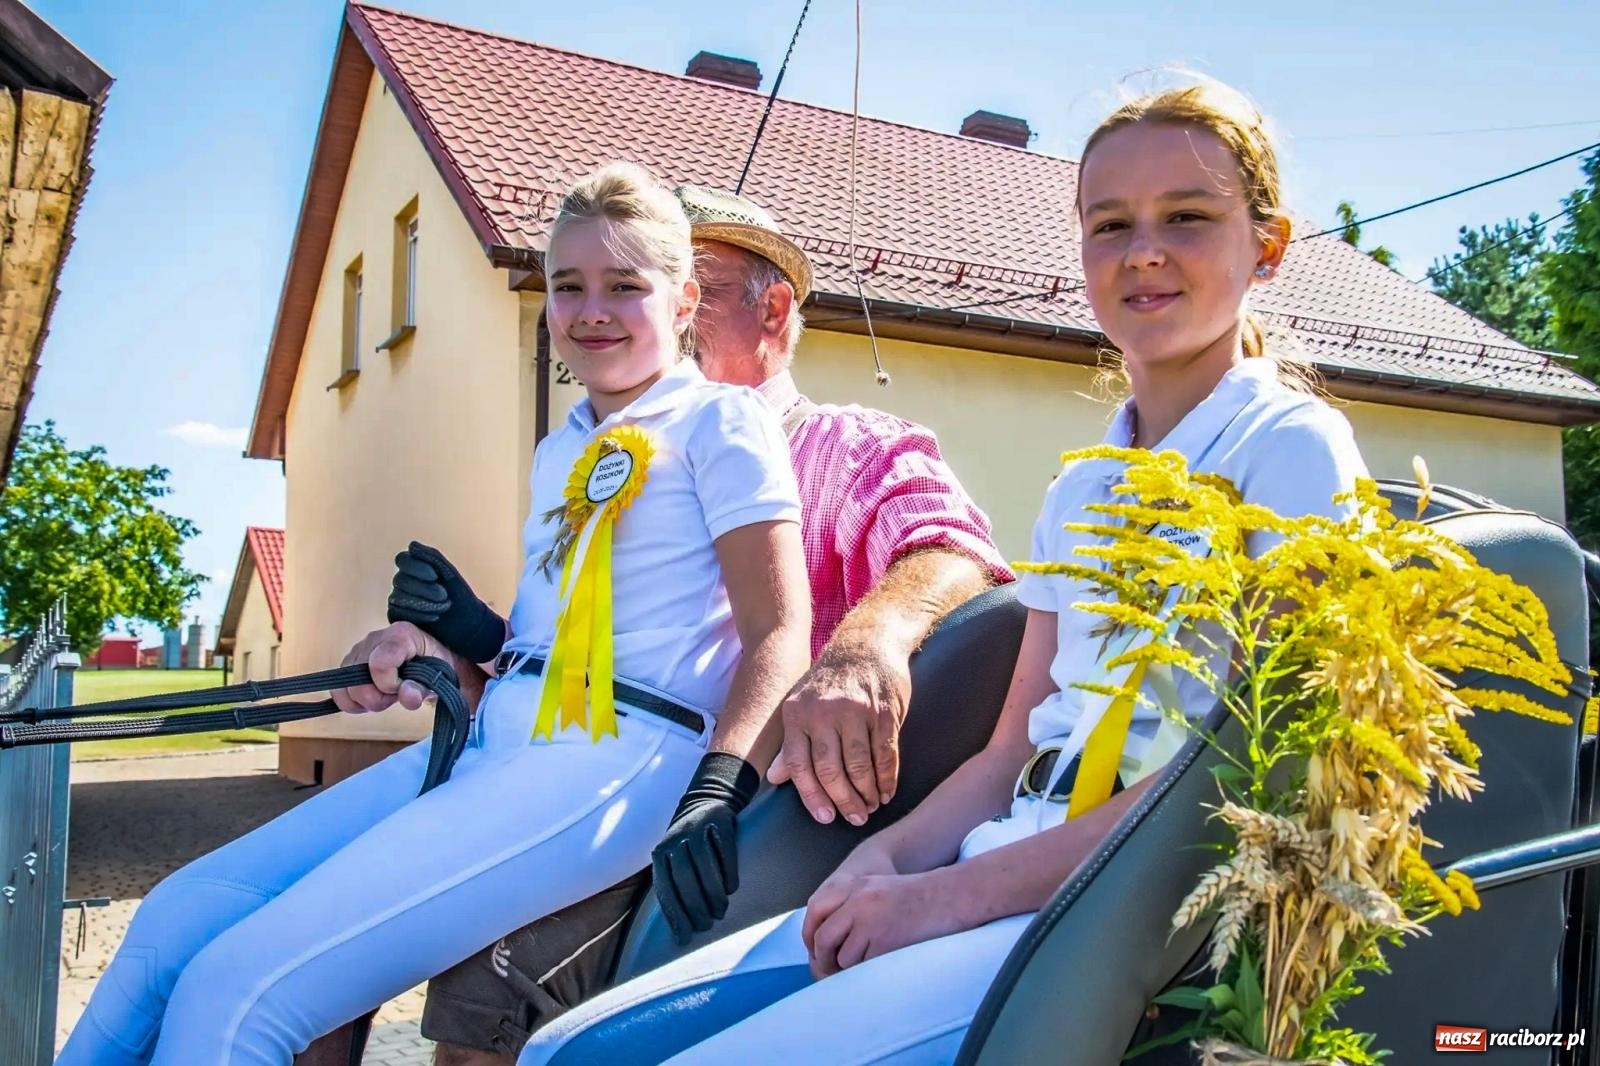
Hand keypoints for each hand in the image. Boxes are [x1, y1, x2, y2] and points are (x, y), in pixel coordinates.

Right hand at [332, 622, 456, 713]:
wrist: (433, 661)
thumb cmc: (437, 667)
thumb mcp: (439, 678)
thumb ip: (423, 688)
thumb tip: (408, 697)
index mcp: (400, 635)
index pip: (379, 664)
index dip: (388, 685)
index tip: (402, 689)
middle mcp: (374, 639)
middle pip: (357, 678)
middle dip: (376, 698)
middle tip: (394, 696)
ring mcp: (358, 651)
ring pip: (344, 686)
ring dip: (364, 701)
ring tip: (385, 696)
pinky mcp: (348, 664)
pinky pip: (338, 690)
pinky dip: (352, 702)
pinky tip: (371, 699)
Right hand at [386, 542, 506, 665]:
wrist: (467, 623)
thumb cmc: (459, 595)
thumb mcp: (449, 573)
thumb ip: (432, 557)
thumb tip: (412, 545)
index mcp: (414, 567)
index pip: (402, 560)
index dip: (417, 567)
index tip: (435, 576)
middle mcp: (403, 582)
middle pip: (400, 580)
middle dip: (425, 589)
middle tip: (444, 595)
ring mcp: (399, 599)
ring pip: (398, 597)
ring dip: (424, 603)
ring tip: (443, 606)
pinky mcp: (398, 616)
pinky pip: (397, 612)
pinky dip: (418, 615)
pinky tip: (434, 616)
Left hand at [652, 753, 760, 944]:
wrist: (707, 802)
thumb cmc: (690, 845)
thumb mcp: (675, 860)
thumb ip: (674, 886)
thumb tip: (679, 932)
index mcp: (660, 853)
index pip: (665, 887)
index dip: (675, 914)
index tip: (685, 937)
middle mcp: (675, 839)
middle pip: (684, 877)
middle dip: (695, 906)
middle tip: (707, 925)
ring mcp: (697, 827)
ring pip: (703, 864)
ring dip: (712, 892)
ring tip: (720, 911)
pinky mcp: (719, 820)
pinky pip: (723, 848)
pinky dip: (728, 870)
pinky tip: (732, 888)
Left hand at [768, 642, 911, 826]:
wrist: (867, 644)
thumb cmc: (831, 681)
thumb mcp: (802, 704)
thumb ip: (790, 742)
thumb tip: (773, 777)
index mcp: (797, 714)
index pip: (798, 764)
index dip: (811, 796)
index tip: (825, 817)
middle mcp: (823, 713)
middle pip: (830, 769)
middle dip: (843, 800)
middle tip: (855, 818)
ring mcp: (855, 712)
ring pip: (859, 766)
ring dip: (867, 793)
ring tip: (871, 806)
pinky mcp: (883, 712)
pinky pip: (885, 754)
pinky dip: (887, 778)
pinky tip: (887, 791)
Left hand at [801, 867, 967, 978]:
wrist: (953, 895)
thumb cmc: (923, 900)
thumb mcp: (881, 891)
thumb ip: (855, 908)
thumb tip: (830, 943)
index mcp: (856, 886)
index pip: (816, 910)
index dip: (811, 936)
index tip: (816, 952)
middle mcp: (858, 900)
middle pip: (823, 939)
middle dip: (823, 961)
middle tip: (831, 973)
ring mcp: (870, 920)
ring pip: (843, 957)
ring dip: (851, 968)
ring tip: (868, 966)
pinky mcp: (884, 940)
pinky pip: (863, 966)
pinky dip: (869, 972)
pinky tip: (882, 965)